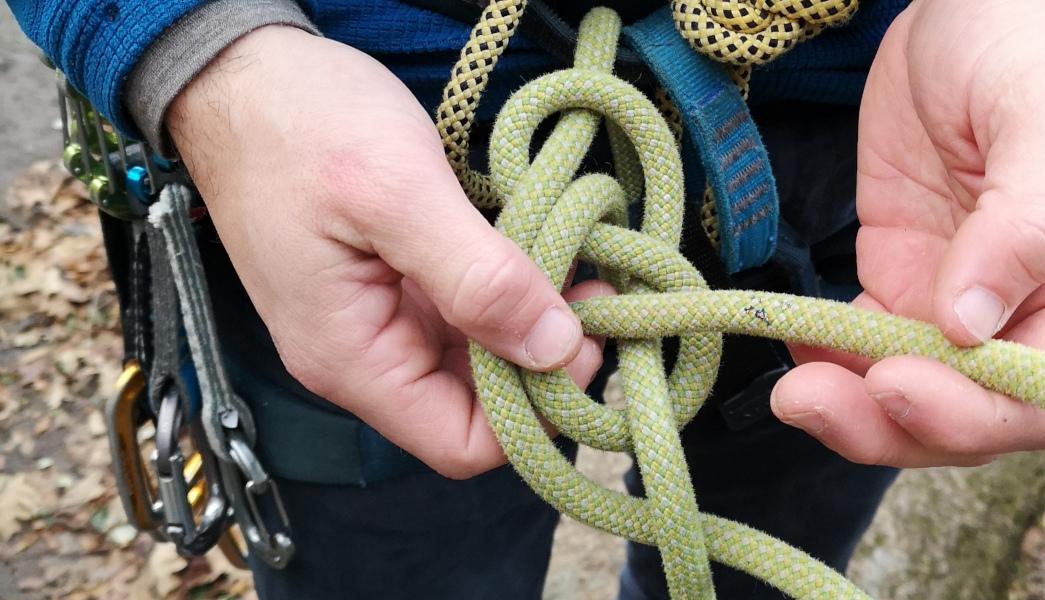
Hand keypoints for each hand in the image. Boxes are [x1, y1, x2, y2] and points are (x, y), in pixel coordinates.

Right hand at [169, 26, 606, 478]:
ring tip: (581, 267)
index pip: (460, 445)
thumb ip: (476, 278)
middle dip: (545, 362)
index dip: (535, 411)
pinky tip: (544, 252)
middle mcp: (365, 356)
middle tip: (599, 294)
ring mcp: (380, 320)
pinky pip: (467, 314)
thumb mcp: (396, 194)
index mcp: (351, 360)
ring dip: (534, 324)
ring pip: (479, 359)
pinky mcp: (395, 284)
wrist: (241, 74)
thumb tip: (556, 350)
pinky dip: (511, 292)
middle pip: (478, 407)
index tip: (586, 340)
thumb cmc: (301, 125)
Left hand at [771, 0, 1044, 466]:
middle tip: (811, 403)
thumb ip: (1025, 217)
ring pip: (907, 393)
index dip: (975, 411)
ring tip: (792, 392)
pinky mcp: (896, 278)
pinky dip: (824, 360)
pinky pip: (859, 346)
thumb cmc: (1027, 47)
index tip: (899, 382)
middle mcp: (1020, 310)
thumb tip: (972, 320)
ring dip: (850, 408)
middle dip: (893, 424)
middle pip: (968, 412)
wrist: (970, 10)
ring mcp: (951, 299)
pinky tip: (792, 345)